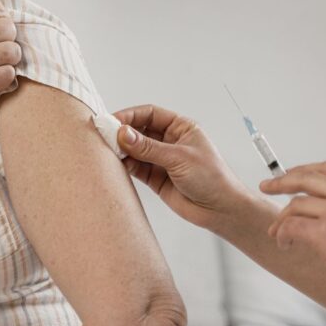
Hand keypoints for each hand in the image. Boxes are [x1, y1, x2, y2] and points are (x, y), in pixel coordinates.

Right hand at [115, 104, 252, 230]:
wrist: (220, 210)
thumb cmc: (212, 178)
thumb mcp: (179, 158)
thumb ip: (148, 147)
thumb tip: (123, 133)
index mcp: (180, 128)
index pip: (150, 114)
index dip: (130, 115)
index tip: (113, 121)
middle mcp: (169, 141)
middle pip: (139, 130)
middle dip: (122, 132)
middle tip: (105, 135)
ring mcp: (161, 159)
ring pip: (134, 149)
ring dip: (121, 149)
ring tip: (109, 151)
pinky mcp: (155, 177)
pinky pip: (135, 167)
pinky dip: (125, 165)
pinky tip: (117, 164)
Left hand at [261, 162, 325, 306]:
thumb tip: (315, 202)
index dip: (303, 169)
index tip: (288, 174)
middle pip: (304, 178)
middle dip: (281, 182)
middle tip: (266, 186)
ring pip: (294, 205)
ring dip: (281, 220)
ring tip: (278, 233)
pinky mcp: (323, 231)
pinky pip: (290, 226)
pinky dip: (282, 234)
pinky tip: (285, 243)